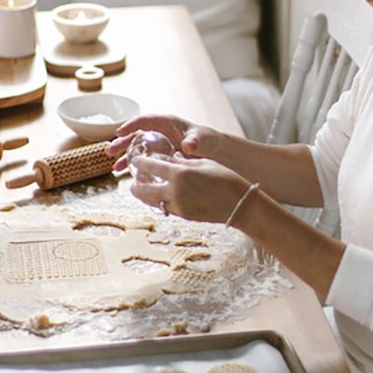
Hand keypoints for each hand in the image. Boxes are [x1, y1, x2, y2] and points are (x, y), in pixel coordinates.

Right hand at [106, 114, 225, 170]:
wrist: (214, 152)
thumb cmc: (208, 140)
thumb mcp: (202, 139)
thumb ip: (195, 141)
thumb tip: (188, 145)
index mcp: (167, 122)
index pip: (145, 120)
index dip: (131, 124)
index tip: (119, 131)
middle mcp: (159, 131)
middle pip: (136, 134)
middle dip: (122, 142)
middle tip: (110, 151)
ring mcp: (158, 142)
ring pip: (136, 147)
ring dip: (125, 156)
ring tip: (115, 167)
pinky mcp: (158, 154)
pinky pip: (142, 157)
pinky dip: (133, 164)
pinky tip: (125, 173)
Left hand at [128, 154, 252, 223]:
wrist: (239, 203)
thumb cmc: (226, 179)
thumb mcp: (204, 164)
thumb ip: (183, 161)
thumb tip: (170, 157)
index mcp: (179, 173)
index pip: (150, 167)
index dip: (140, 163)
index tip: (135, 160)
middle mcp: (174, 190)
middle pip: (144, 190)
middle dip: (136, 186)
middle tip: (133, 182)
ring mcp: (177, 205)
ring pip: (152, 202)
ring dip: (144, 196)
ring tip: (142, 192)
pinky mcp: (182, 215)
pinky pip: (165, 208)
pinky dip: (160, 202)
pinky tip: (162, 198)